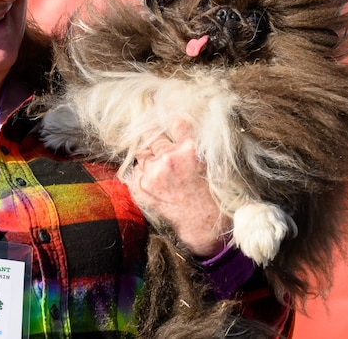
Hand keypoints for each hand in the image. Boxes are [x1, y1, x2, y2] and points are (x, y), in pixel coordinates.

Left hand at [128, 120, 230, 257]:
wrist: (204, 226)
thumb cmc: (212, 195)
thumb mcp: (212, 163)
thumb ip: (195, 144)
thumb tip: (179, 125)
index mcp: (191, 150)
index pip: (176, 123)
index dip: (172, 122)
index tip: (170, 122)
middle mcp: (169, 159)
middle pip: (152, 135)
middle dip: (155, 136)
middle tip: (157, 138)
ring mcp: (152, 174)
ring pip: (142, 152)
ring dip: (149, 156)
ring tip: (161, 168)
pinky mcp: (140, 187)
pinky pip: (135, 170)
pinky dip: (143, 172)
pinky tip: (155, 180)